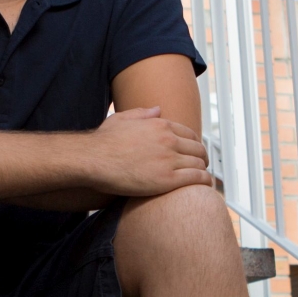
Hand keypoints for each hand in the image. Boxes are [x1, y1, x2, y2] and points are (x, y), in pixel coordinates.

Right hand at [84, 107, 211, 195]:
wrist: (93, 160)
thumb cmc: (102, 142)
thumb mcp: (122, 119)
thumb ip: (142, 114)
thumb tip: (158, 109)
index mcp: (160, 125)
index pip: (189, 134)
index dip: (194, 144)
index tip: (194, 152)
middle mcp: (168, 140)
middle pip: (198, 148)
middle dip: (202, 157)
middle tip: (202, 166)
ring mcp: (169, 159)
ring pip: (199, 163)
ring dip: (204, 170)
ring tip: (204, 179)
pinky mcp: (167, 179)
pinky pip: (196, 178)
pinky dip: (204, 181)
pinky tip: (205, 186)